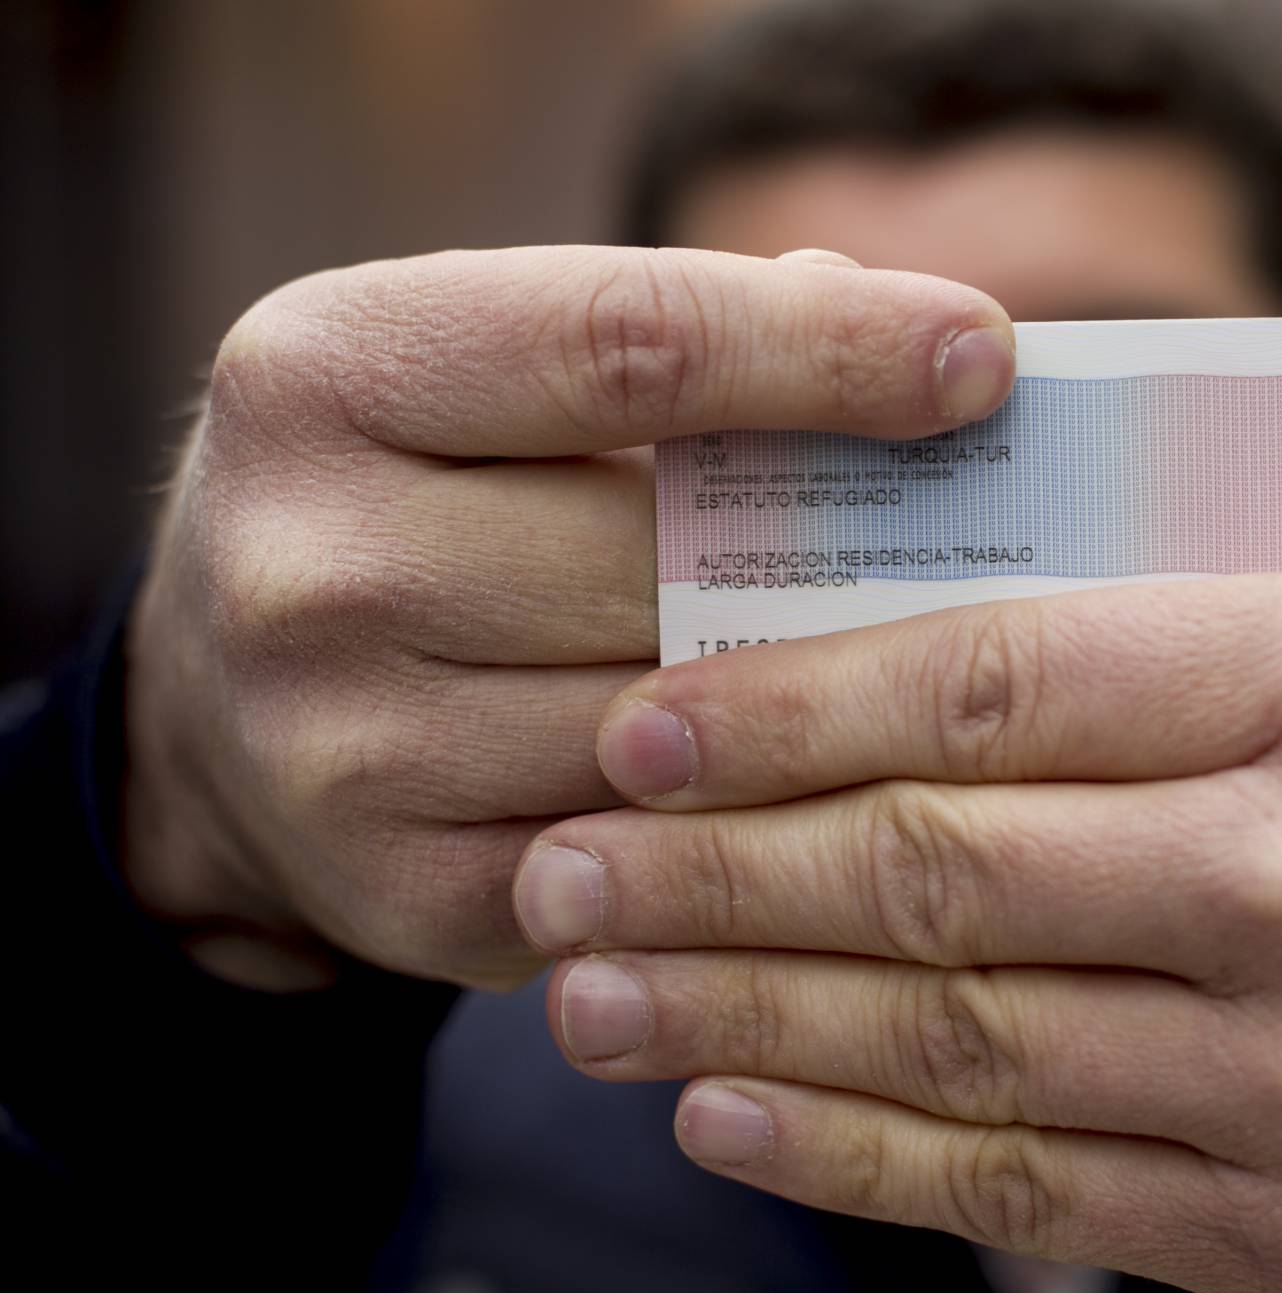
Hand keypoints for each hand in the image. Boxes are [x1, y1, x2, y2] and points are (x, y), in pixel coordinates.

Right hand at [124, 245, 1014, 989]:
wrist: (218, 706)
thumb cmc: (412, 498)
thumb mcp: (480, 376)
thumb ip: (675, 349)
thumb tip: (918, 347)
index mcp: (326, 374)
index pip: (623, 341)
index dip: (822, 346)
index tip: (981, 355)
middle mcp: (305, 561)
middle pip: (664, 557)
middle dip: (843, 552)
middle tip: (993, 541)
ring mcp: (341, 748)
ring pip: (677, 725)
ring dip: (822, 695)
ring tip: (926, 659)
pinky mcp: (406, 891)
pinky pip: (655, 856)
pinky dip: (755, 814)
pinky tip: (823, 776)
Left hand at [517, 573, 1281, 1292]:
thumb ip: (1202, 644)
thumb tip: (934, 659)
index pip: (1000, 685)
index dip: (794, 704)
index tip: (645, 712)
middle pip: (941, 871)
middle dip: (714, 867)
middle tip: (557, 859)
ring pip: (953, 1042)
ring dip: (743, 1015)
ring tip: (592, 988)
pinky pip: (1029, 1193)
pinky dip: (861, 1153)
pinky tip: (737, 1111)